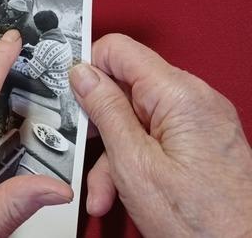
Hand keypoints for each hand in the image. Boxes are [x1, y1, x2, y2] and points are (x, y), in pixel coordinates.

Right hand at [69, 34, 251, 236]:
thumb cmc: (201, 222)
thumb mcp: (133, 163)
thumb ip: (105, 110)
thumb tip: (82, 74)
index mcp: (178, 94)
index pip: (119, 50)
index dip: (88, 68)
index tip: (68, 92)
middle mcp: (194, 98)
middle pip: (125, 89)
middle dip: (99, 123)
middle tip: (84, 150)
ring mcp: (200, 119)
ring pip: (136, 118)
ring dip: (114, 152)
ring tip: (105, 190)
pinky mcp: (201, 139)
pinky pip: (155, 135)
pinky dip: (135, 158)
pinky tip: (122, 190)